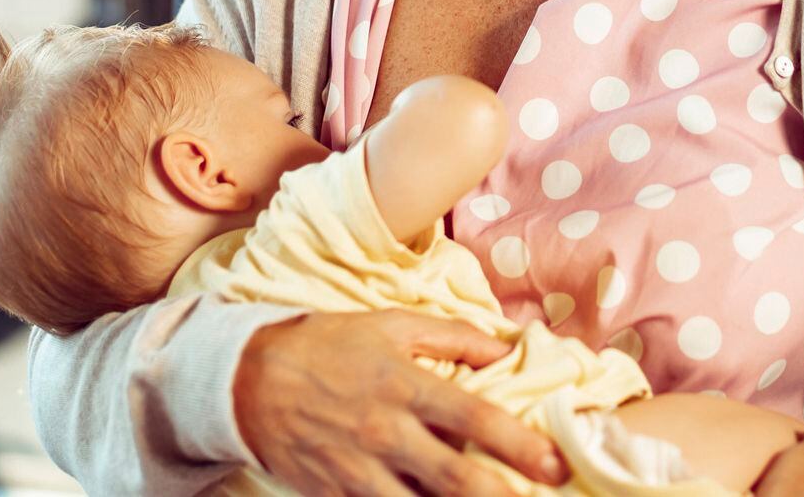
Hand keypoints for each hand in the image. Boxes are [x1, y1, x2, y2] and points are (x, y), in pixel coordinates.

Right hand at [232, 310, 568, 495]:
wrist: (246, 380)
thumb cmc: (328, 345)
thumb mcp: (390, 324)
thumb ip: (454, 337)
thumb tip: (509, 346)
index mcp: (405, 386)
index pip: (476, 417)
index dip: (522, 444)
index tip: (557, 464)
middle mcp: (387, 434)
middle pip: (457, 479)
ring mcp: (359, 472)